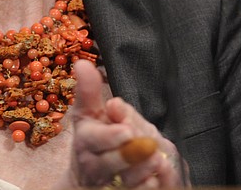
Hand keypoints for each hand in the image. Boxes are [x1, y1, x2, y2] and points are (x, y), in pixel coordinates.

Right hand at [59, 60, 186, 188]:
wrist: (89, 178)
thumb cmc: (93, 138)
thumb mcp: (88, 113)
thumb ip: (88, 90)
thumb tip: (82, 63)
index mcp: (85, 140)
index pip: (94, 140)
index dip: (110, 137)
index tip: (127, 130)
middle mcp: (94, 166)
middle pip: (110, 164)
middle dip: (129, 154)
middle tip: (147, 144)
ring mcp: (109, 185)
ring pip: (127, 182)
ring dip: (143, 170)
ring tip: (157, 160)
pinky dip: (149, 187)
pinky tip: (158, 178)